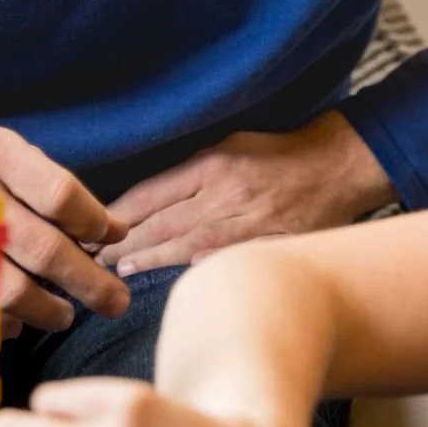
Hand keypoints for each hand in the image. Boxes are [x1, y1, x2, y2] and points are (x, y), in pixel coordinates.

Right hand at [0, 127, 129, 331]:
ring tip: (65, 315)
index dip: (95, 223)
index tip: (113, 238)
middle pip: (45, 249)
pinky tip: (17, 321)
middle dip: (89, 282)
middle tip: (116, 301)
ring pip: (12, 290)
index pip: (61, 195)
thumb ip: (51, 187)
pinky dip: (2, 323)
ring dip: (48, 310)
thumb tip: (112, 229)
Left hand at [96, 112, 393, 276]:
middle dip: (123, 242)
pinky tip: (174, 282)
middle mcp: (226, 194)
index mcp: (213, 164)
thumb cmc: (278, 152)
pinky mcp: (268, 243)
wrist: (337, 165)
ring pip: (187, 247)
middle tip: (91, 259)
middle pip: (162, 223)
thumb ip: (191, 170)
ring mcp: (248, 222)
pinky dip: (196, 270)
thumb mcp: (231, 144)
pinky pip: (226, 260)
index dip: (117, 215)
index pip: (151, 194)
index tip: (91, 230)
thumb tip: (148, 198)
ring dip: (149, 260)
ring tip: (118, 271)